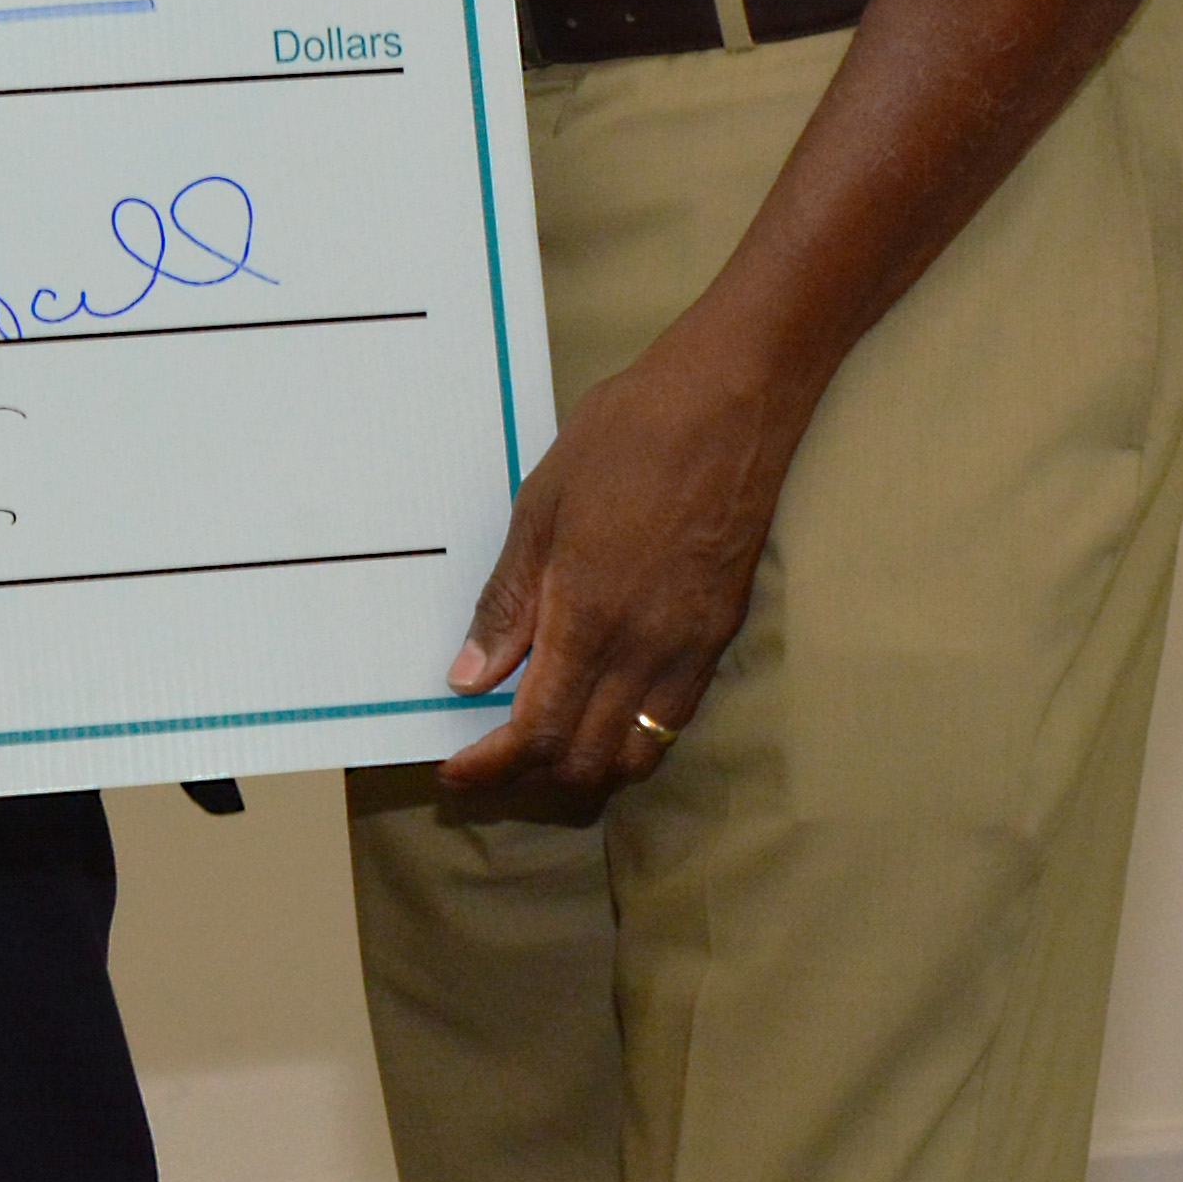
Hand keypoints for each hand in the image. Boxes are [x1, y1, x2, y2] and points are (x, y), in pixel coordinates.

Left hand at [435, 319, 811, 796]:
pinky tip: (597, 708)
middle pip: (587, 761)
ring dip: (584, 765)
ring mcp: (692, 648)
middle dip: (530, 777)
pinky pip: (673, 717)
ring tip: (537, 744)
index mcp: (590, 618)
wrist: (728, 404)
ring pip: (638, 753)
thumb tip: (470, 674)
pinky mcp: (720, 635)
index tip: (453, 773)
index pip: (537, 731)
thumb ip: (509, 602)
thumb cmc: (622, 440)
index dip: (490, 767)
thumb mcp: (541, 508)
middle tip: (486, 761)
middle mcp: (647, 651)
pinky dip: (630, 735)